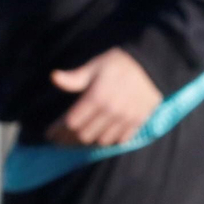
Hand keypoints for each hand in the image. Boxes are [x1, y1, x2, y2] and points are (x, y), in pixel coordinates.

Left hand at [46, 48, 161, 146]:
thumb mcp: (95, 66)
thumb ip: (75, 77)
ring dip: (89, 140)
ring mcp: (126, 118)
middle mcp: (111, 111)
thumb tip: (54, 77)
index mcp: (97, 96)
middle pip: (84, 135)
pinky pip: (119, 140)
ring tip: (79, 138)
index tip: (51, 134)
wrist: (153, 64)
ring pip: (101, 141)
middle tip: (61, 139)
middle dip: (70, 139)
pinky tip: (100, 135)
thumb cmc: (119, 63)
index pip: (72, 122)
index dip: (59, 130)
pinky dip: (108, 140)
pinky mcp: (138, 122)